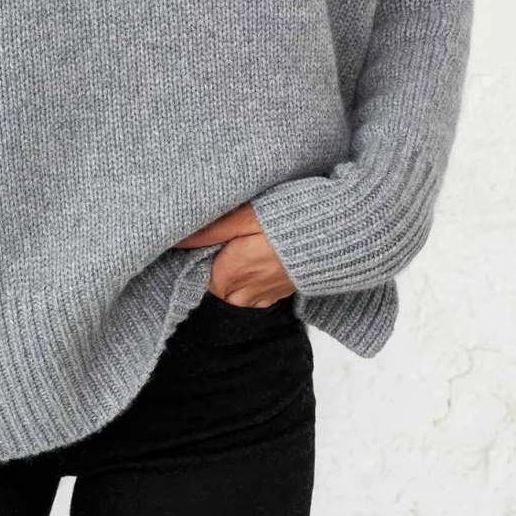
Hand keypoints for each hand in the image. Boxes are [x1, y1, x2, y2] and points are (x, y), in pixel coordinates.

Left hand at [173, 204, 297, 307]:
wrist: (338, 235)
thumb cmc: (291, 221)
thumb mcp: (247, 217)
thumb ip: (211, 229)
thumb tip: (177, 238)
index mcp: (231, 273)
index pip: (195, 278)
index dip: (190, 262)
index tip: (191, 245)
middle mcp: (245, 292)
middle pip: (213, 291)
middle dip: (207, 275)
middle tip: (209, 249)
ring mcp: (265, 296)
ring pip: (233, 298)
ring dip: (227, 283)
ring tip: (230, 257)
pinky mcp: (281, 294)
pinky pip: (254, 299)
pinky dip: (247, 288)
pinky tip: (251, 266)